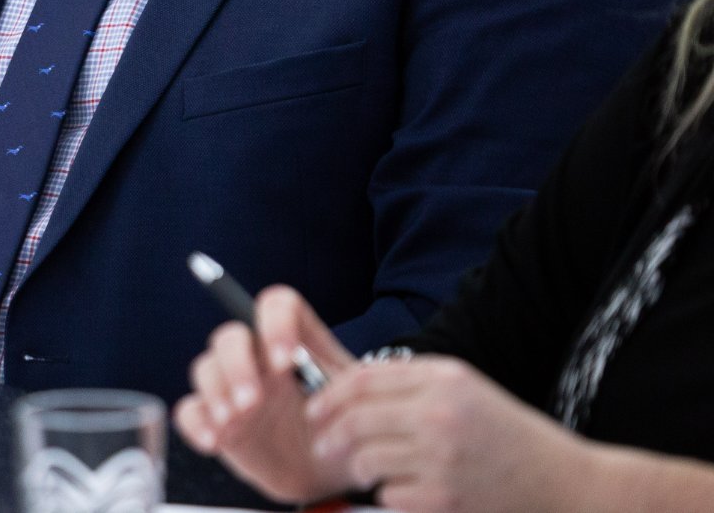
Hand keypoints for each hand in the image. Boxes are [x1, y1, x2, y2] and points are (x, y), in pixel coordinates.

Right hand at [172, 285, 358, 502]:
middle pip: (230, 336)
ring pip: (205, 367)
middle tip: (252, 400)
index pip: (276, 305)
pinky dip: (196, 423)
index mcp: (292, 343)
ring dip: (216, 392)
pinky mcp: (216, 420)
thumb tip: (321, 382)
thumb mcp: (356, 402)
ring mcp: (232, 389)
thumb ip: (347, 386)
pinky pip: (189, 411)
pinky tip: (213, 441)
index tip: (286, 361)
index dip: (275, 323)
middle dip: (236, 365)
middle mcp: (257, 359)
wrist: (330, 473)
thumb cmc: (345, 428)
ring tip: (235, 420)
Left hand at [306, 356, 593, 512]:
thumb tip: (344, 385)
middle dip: (330, 435)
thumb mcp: (464, 389)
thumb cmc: (506, 435)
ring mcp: (442, 459)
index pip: (362, 379)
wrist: (564, 483)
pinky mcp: (444, 499)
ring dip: (359, 468)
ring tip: (369, 471)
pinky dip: (391, 495)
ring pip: (366, 460)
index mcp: (444, 379)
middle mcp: (440, 414)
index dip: (328, 395)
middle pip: (356, 420)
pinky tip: (410, 491)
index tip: (313, 410)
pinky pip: (390, 495)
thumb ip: (409, 382)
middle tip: (323, 447)